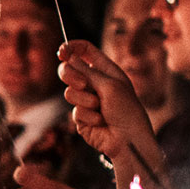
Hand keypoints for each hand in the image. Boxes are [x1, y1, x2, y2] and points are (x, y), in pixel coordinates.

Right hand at [58, 42, 156, 163]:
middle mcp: (94, 83)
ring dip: (85, 101)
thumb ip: (87, 71)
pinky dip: (88, 116)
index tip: (61, 52)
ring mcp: (86, 99)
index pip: (85, 51)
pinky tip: (100, 122)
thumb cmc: (126, 110)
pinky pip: (74, 111)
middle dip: (71, 76)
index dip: (71, 48)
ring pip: (69, 92)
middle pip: (69, 69)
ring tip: (101, 109)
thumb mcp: (109, 85)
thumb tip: (69, 58)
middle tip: (83, 85)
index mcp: (105, 70)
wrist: (128, 139)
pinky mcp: (81, 117)